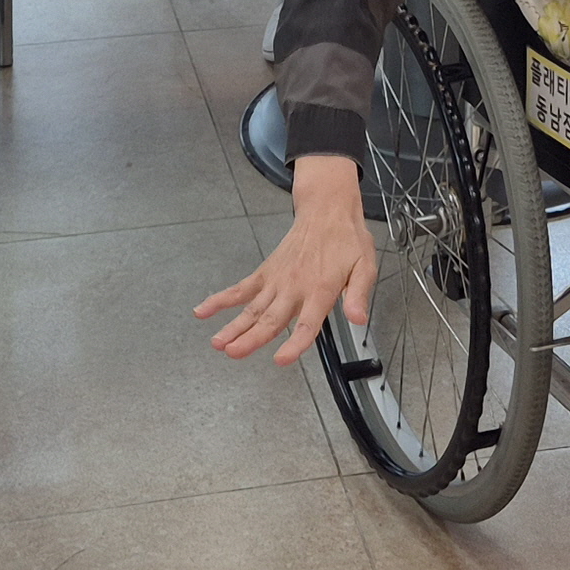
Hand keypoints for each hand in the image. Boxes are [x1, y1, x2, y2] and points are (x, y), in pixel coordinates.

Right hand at [197, 156, 375, 365]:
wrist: (327, 210)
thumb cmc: (347, 241)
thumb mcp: (365, 266)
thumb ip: (359, 294)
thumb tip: (358, 319)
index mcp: (321, 289)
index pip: (308, 323)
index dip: (295, 342)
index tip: (281, 359)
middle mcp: (295, 287)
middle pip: (271, 318)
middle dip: (251, 337)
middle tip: (234, 352)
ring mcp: (276, 280)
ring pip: (252, 309)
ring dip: (233, 326)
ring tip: (218, 343)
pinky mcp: (265, 272)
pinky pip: (240, 289)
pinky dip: (220, 300)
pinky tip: (203, 311)